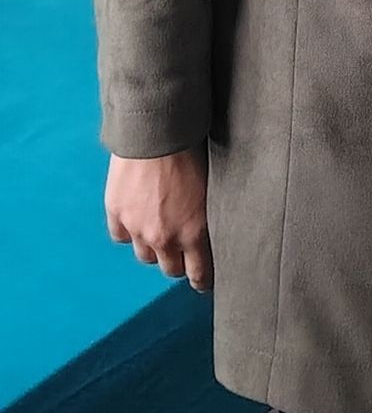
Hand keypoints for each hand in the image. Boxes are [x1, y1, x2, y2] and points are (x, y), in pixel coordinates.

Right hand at [105, 143, 212, 291]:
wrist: (157, 131)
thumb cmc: (192, 151)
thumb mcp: (211, 189)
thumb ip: (207, 217)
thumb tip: (213, 231)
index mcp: (195, 232)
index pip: (198, 275)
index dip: (201, 280)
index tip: (202, 281)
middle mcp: (165, 237)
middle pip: (170, 270)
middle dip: (177, 262)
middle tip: (181, 252)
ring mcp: (138, 228)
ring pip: (145, 256)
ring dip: (152, 247)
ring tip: (159, 231)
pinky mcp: (117, 214)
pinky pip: (121, 237)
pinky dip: (128, 231)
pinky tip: (136, 220)